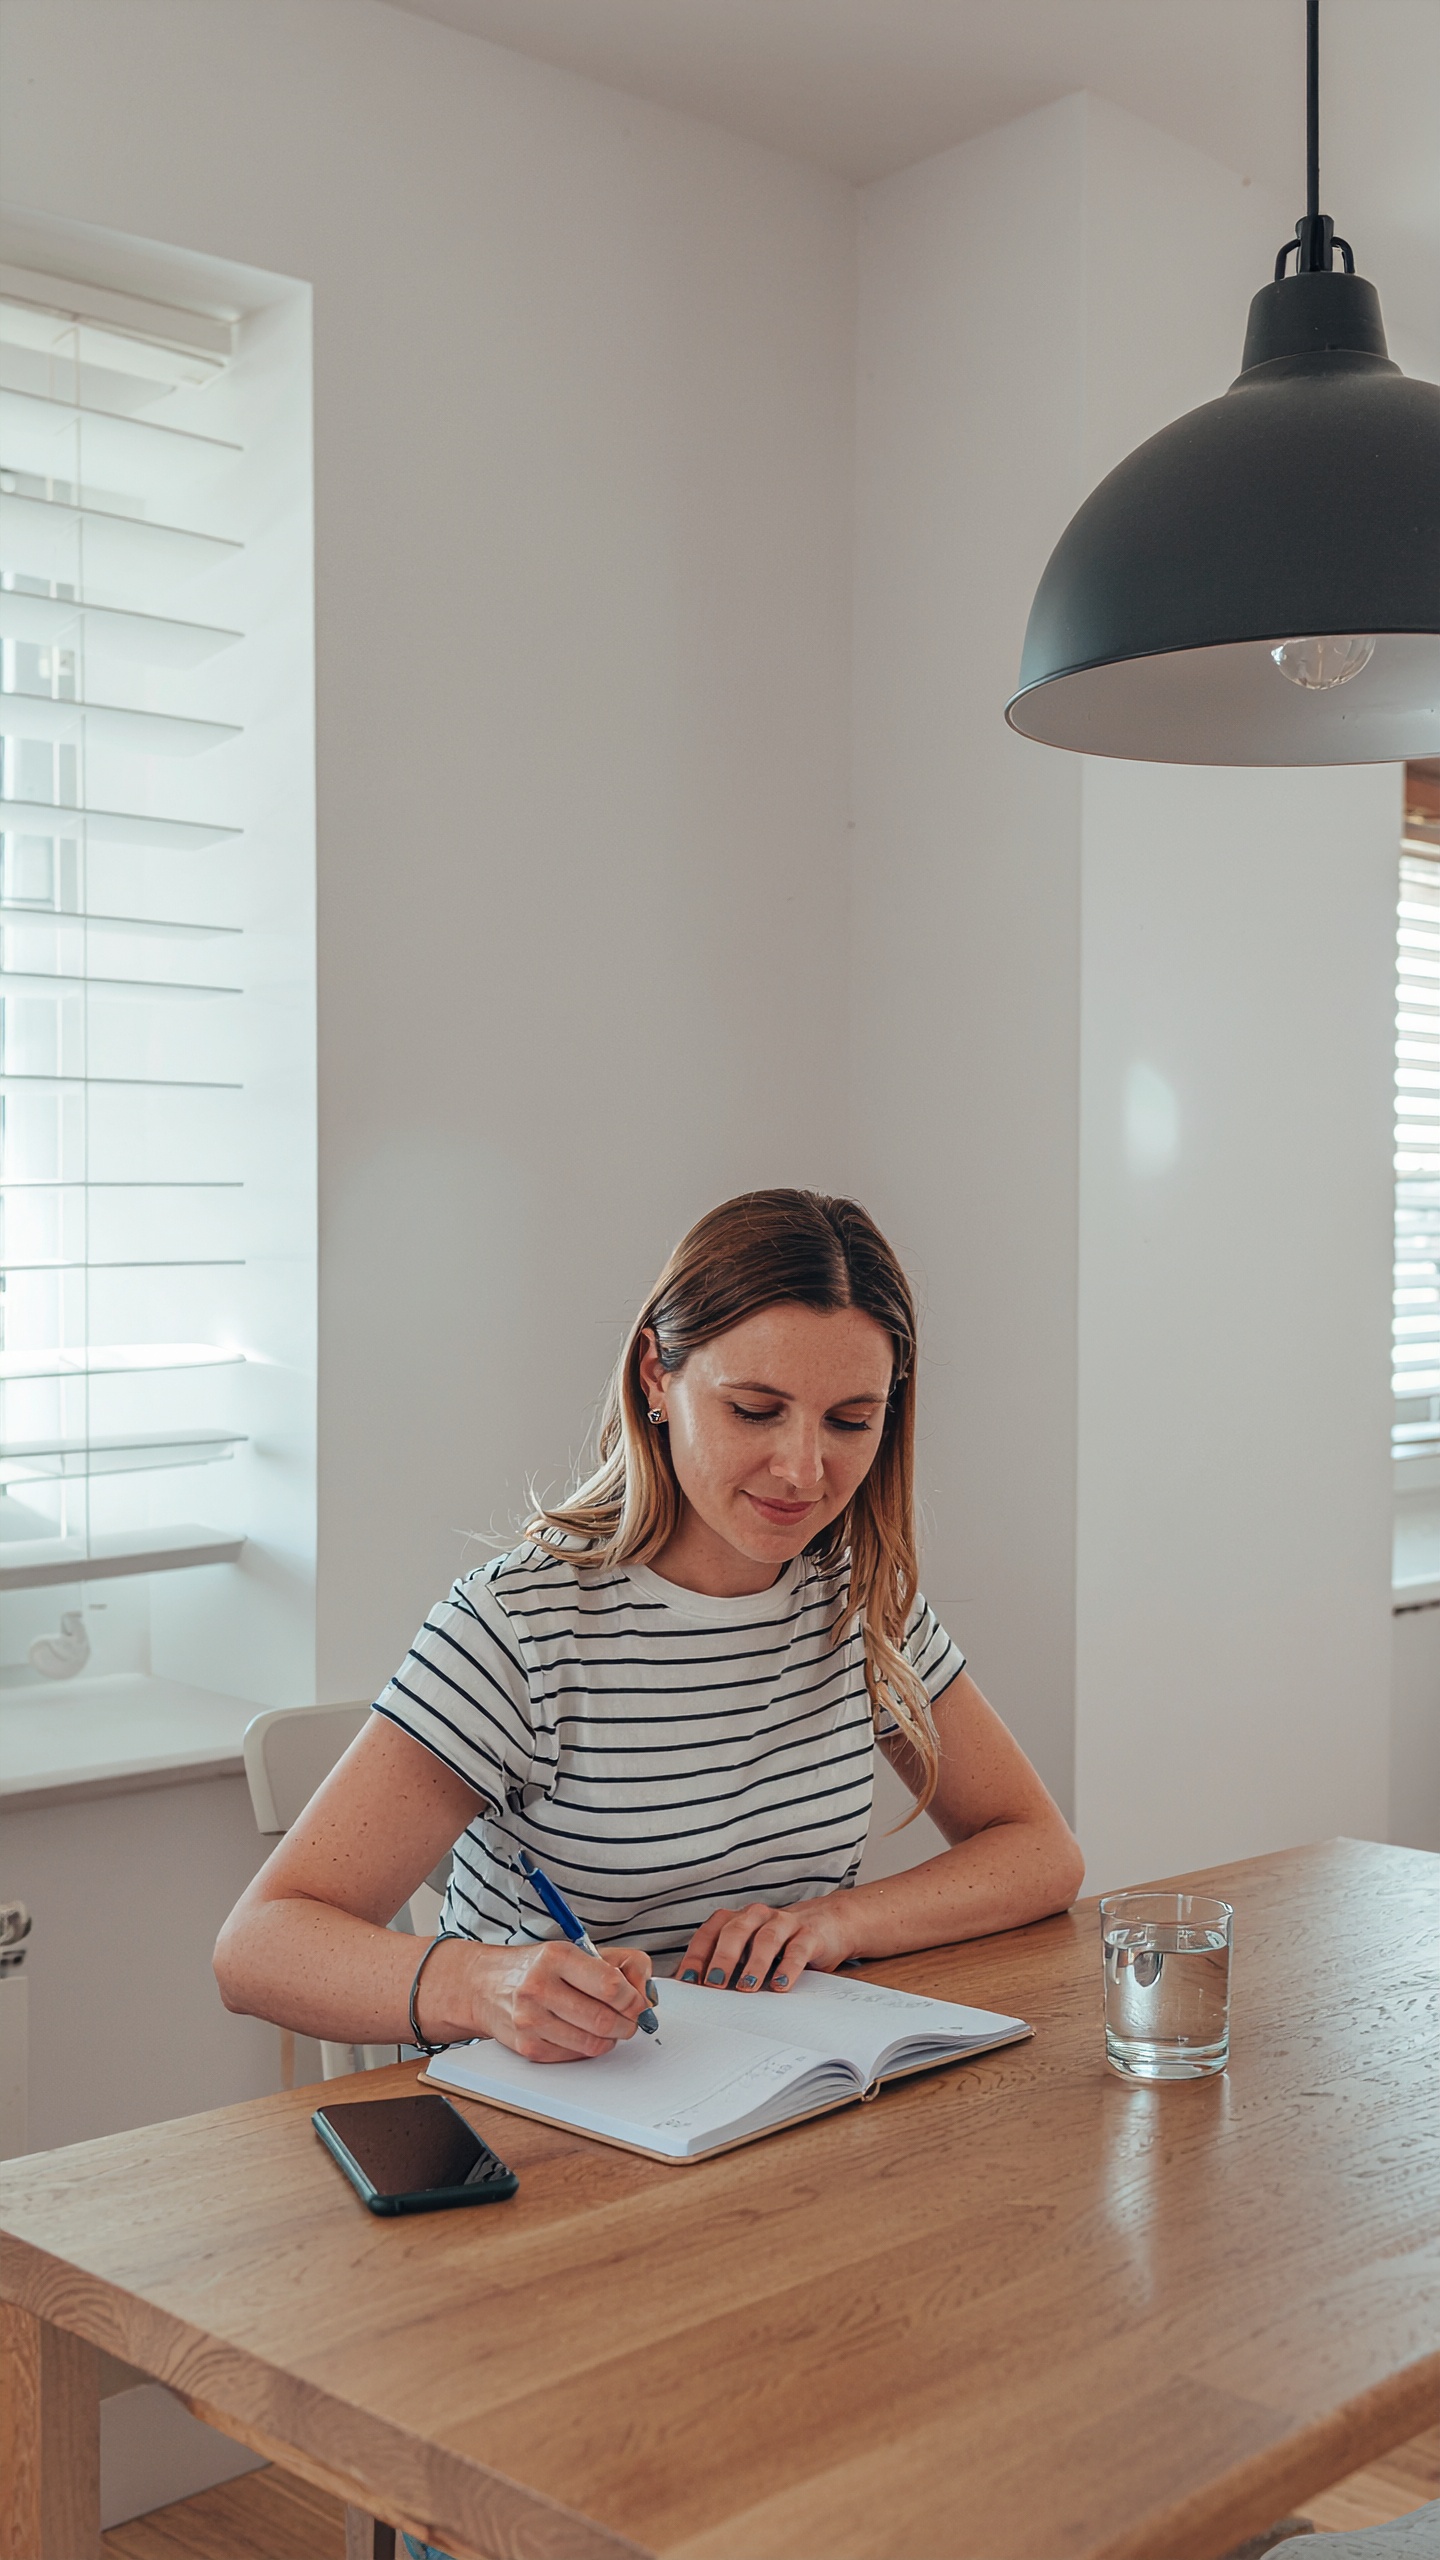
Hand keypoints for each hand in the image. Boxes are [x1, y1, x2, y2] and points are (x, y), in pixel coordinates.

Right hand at [440, 1938, 652, 2062]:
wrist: (485, 1985)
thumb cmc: (539, 1967)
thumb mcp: (578, 1951)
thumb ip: (622, 1964)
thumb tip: (648, 1996)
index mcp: (557, 1956)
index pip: (610, 1986)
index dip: (634, 1999)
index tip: (639, 2003)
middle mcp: (539, 1987)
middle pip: (604, 2020)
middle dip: (628, 2024)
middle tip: (631, 2020)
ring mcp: (530, 2020)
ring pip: (592, 2044)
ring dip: (611, 2039)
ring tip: (608, 2026)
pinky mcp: (527, 2047)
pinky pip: (574, 2057)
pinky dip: (587, 2049)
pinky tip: (582, 2033)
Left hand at [676, 1898, 854, 1994]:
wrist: (830, 1922)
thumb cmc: (781, 1942)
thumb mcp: (751, 1949)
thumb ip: (728, 1965)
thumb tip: (696, 1992)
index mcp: (738, 1919)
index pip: (710, 1933)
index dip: (697, 1955)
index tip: (688, 1981)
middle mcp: (758, 1917)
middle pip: (735, 1931)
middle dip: (722, 1958)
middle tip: (713, 1984)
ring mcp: (785, 1923)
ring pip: (766, 1938)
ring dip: (754, 1964)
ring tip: (746, 1987)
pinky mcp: (810, 1934)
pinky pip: (798, 1949)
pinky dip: (788, 1967)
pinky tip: (780, 1984)